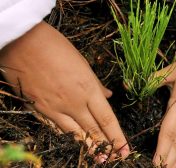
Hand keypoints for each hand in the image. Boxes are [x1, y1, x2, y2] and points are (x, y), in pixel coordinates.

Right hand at [0, 22, 128, 162]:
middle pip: (94, 130)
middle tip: (115, 159)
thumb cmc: (56, 47)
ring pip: (76, 134)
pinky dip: (67, 138)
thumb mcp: (82, 63)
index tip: (125, 149)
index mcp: (88, 89)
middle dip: (106, 147)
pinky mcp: (38, 109)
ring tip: (99, 160)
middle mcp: (74, 103)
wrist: (24, 42)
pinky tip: (73, 145)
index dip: (117, 137)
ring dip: (89, 148)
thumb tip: (106, 96)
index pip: (107, 119)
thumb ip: (95, 84)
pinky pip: (56, 129)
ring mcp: (55, 108)